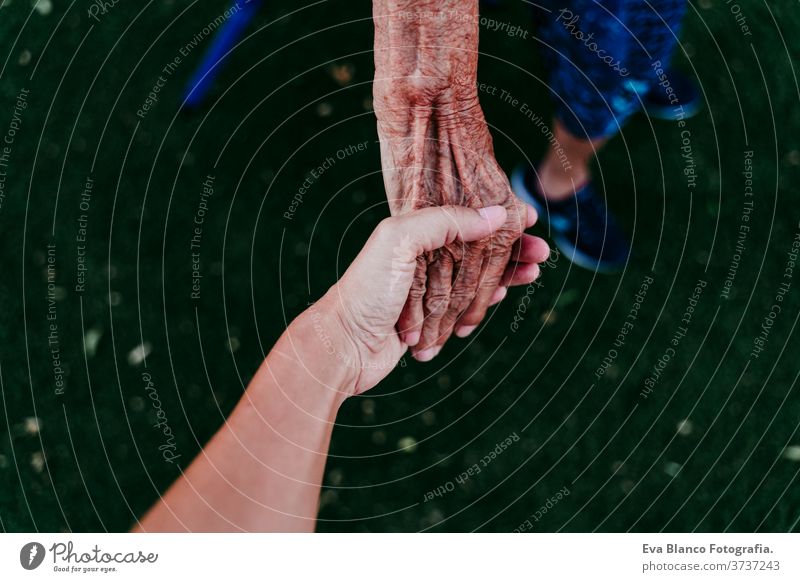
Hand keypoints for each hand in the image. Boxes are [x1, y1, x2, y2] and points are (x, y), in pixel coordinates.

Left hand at [372, 0, 525, 359]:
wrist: (342, 346)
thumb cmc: (366, 290)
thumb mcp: (399, 241)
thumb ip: (445, 222)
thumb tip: (495, 214)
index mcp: (413, 229)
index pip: (466, 217)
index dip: (499, 216)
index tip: (529, 218)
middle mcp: (420, 256)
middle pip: (477, 247)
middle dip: (511, 248)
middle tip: (542, 251)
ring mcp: (425, 288)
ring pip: (475, 275)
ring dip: (505, 273)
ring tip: (533, 272)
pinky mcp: (428, 317)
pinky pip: (464, 304)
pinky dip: (485, 298)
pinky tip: (503, 295)